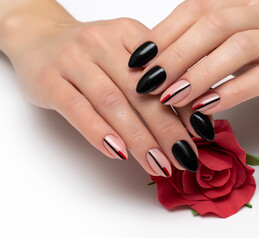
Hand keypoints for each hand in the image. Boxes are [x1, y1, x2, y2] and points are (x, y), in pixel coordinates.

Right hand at [0, 2, 206, 175]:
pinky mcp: (48, 80)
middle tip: (185, 157)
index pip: (164, 72)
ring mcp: (73, 60)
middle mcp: (102, 42)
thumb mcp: (125, 53)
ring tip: (158, 164)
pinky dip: (99, 133)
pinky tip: (118, 153)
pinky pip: (77, 110)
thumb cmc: (91, 53)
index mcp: (129, 33)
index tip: (202, 133)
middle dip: (167, 129)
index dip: (185, 105)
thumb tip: (191, 117)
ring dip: (138, 138)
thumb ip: (155, 78)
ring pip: (112, 103)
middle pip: (140, 92)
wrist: (38, 36)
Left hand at [128, 0, 258, 112]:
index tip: (137, 61)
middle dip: (177, 55)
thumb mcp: (225, 47)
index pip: (194, 9)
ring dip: (200, 74)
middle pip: (214, 25)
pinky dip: (230, 92)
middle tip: (150, 83)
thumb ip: (196, 51)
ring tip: (173, 97)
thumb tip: (150, 68)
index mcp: (239, 4)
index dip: (163, 34)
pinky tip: (207, 108)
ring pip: (238, 48)